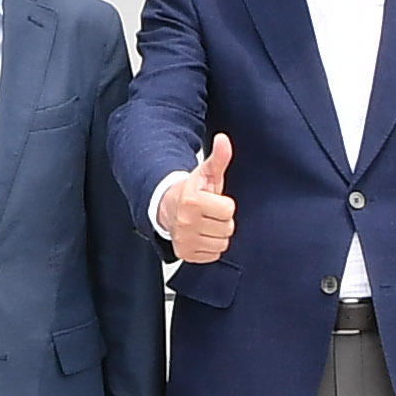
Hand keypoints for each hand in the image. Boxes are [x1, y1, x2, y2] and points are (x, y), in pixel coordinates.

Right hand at [166, 134, 238, 264]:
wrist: (168, 206)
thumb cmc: (192, 190)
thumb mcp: (207, 172)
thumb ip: (219, 158)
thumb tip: (223, 140)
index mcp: (191, 201)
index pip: (228, 210)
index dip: (224, 204)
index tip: (212, 200)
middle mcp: (185, 223)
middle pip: (227, 228)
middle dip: (221, 220)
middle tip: (209, 212)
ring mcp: (184, 240)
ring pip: (221, 243)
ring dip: (217, 234)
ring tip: (206, 223)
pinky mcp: (185, 254)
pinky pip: (213, 255)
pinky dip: (210, 246)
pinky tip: (201, 234)